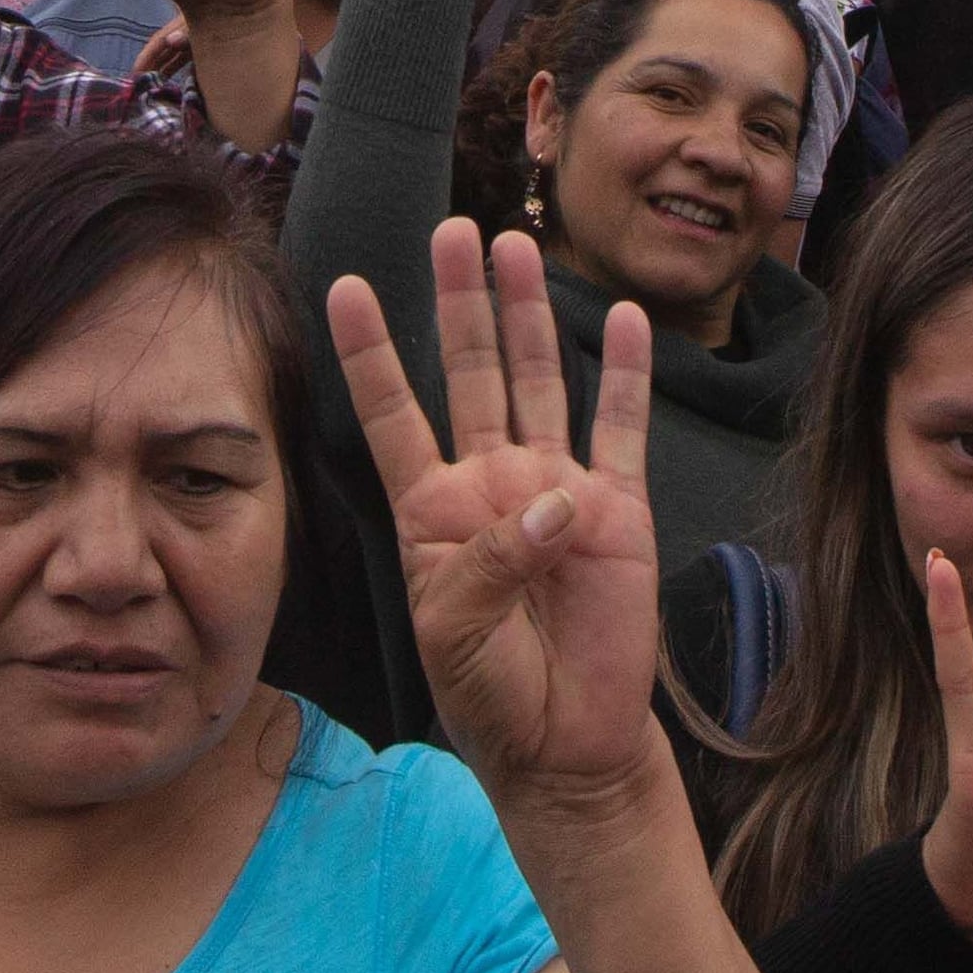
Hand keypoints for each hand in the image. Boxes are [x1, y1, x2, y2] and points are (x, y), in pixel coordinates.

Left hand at [329, 223, 662, 815]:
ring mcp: (556, 487)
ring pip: (541, 379)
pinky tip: (627, 319)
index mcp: (433, 508)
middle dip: (460, 301)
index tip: (345, 286)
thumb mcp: (453, 633)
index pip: (393, 412)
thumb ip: (489, 561)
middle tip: (451, 229)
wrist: (567, 743)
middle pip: (471, 371)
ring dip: (531, 315)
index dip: (371, 352)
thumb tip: (555, 497)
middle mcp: (491, 480)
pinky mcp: (618, 508)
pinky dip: (626, 373)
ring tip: (519, 248)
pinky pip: (621, 428)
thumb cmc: (491, 694)